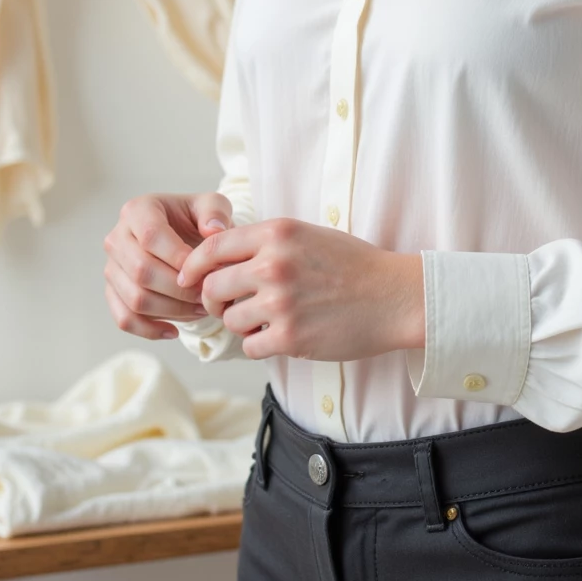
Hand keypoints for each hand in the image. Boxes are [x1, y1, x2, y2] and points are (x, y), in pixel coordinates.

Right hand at [104, 191, 233, 339]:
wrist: (182, 235)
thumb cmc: (195, 219)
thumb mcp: (211, 205)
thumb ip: (215, 211)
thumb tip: (214, 230)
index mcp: (137, 210)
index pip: (151, 236)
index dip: (178, 257)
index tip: (204, 270)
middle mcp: (117, 237)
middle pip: (141, 271)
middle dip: (179, 289)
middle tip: (206, 295)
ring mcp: (112, 266)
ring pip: (135, 298)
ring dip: (171, 311)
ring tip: (200, 310)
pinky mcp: (112, 291)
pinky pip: (124, 318)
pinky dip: (149, 330)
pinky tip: (174, 331)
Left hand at [177, 216, 424, 362]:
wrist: (393, 296)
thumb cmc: (353, 264)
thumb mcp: (308, 235)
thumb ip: (267, 242)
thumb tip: (221, 257)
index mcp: (277, 233)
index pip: (213, 247)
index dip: (194, 266)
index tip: (188, 279)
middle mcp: (273, 264)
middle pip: (212, 287)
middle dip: (214, 300)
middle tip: (228, 306)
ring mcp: (280, 302)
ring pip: (230, 319)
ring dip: (241, 324)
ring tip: (265, 320)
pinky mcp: (290, 337)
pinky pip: (251, 347)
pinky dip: (260, 345)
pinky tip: (280, 336)